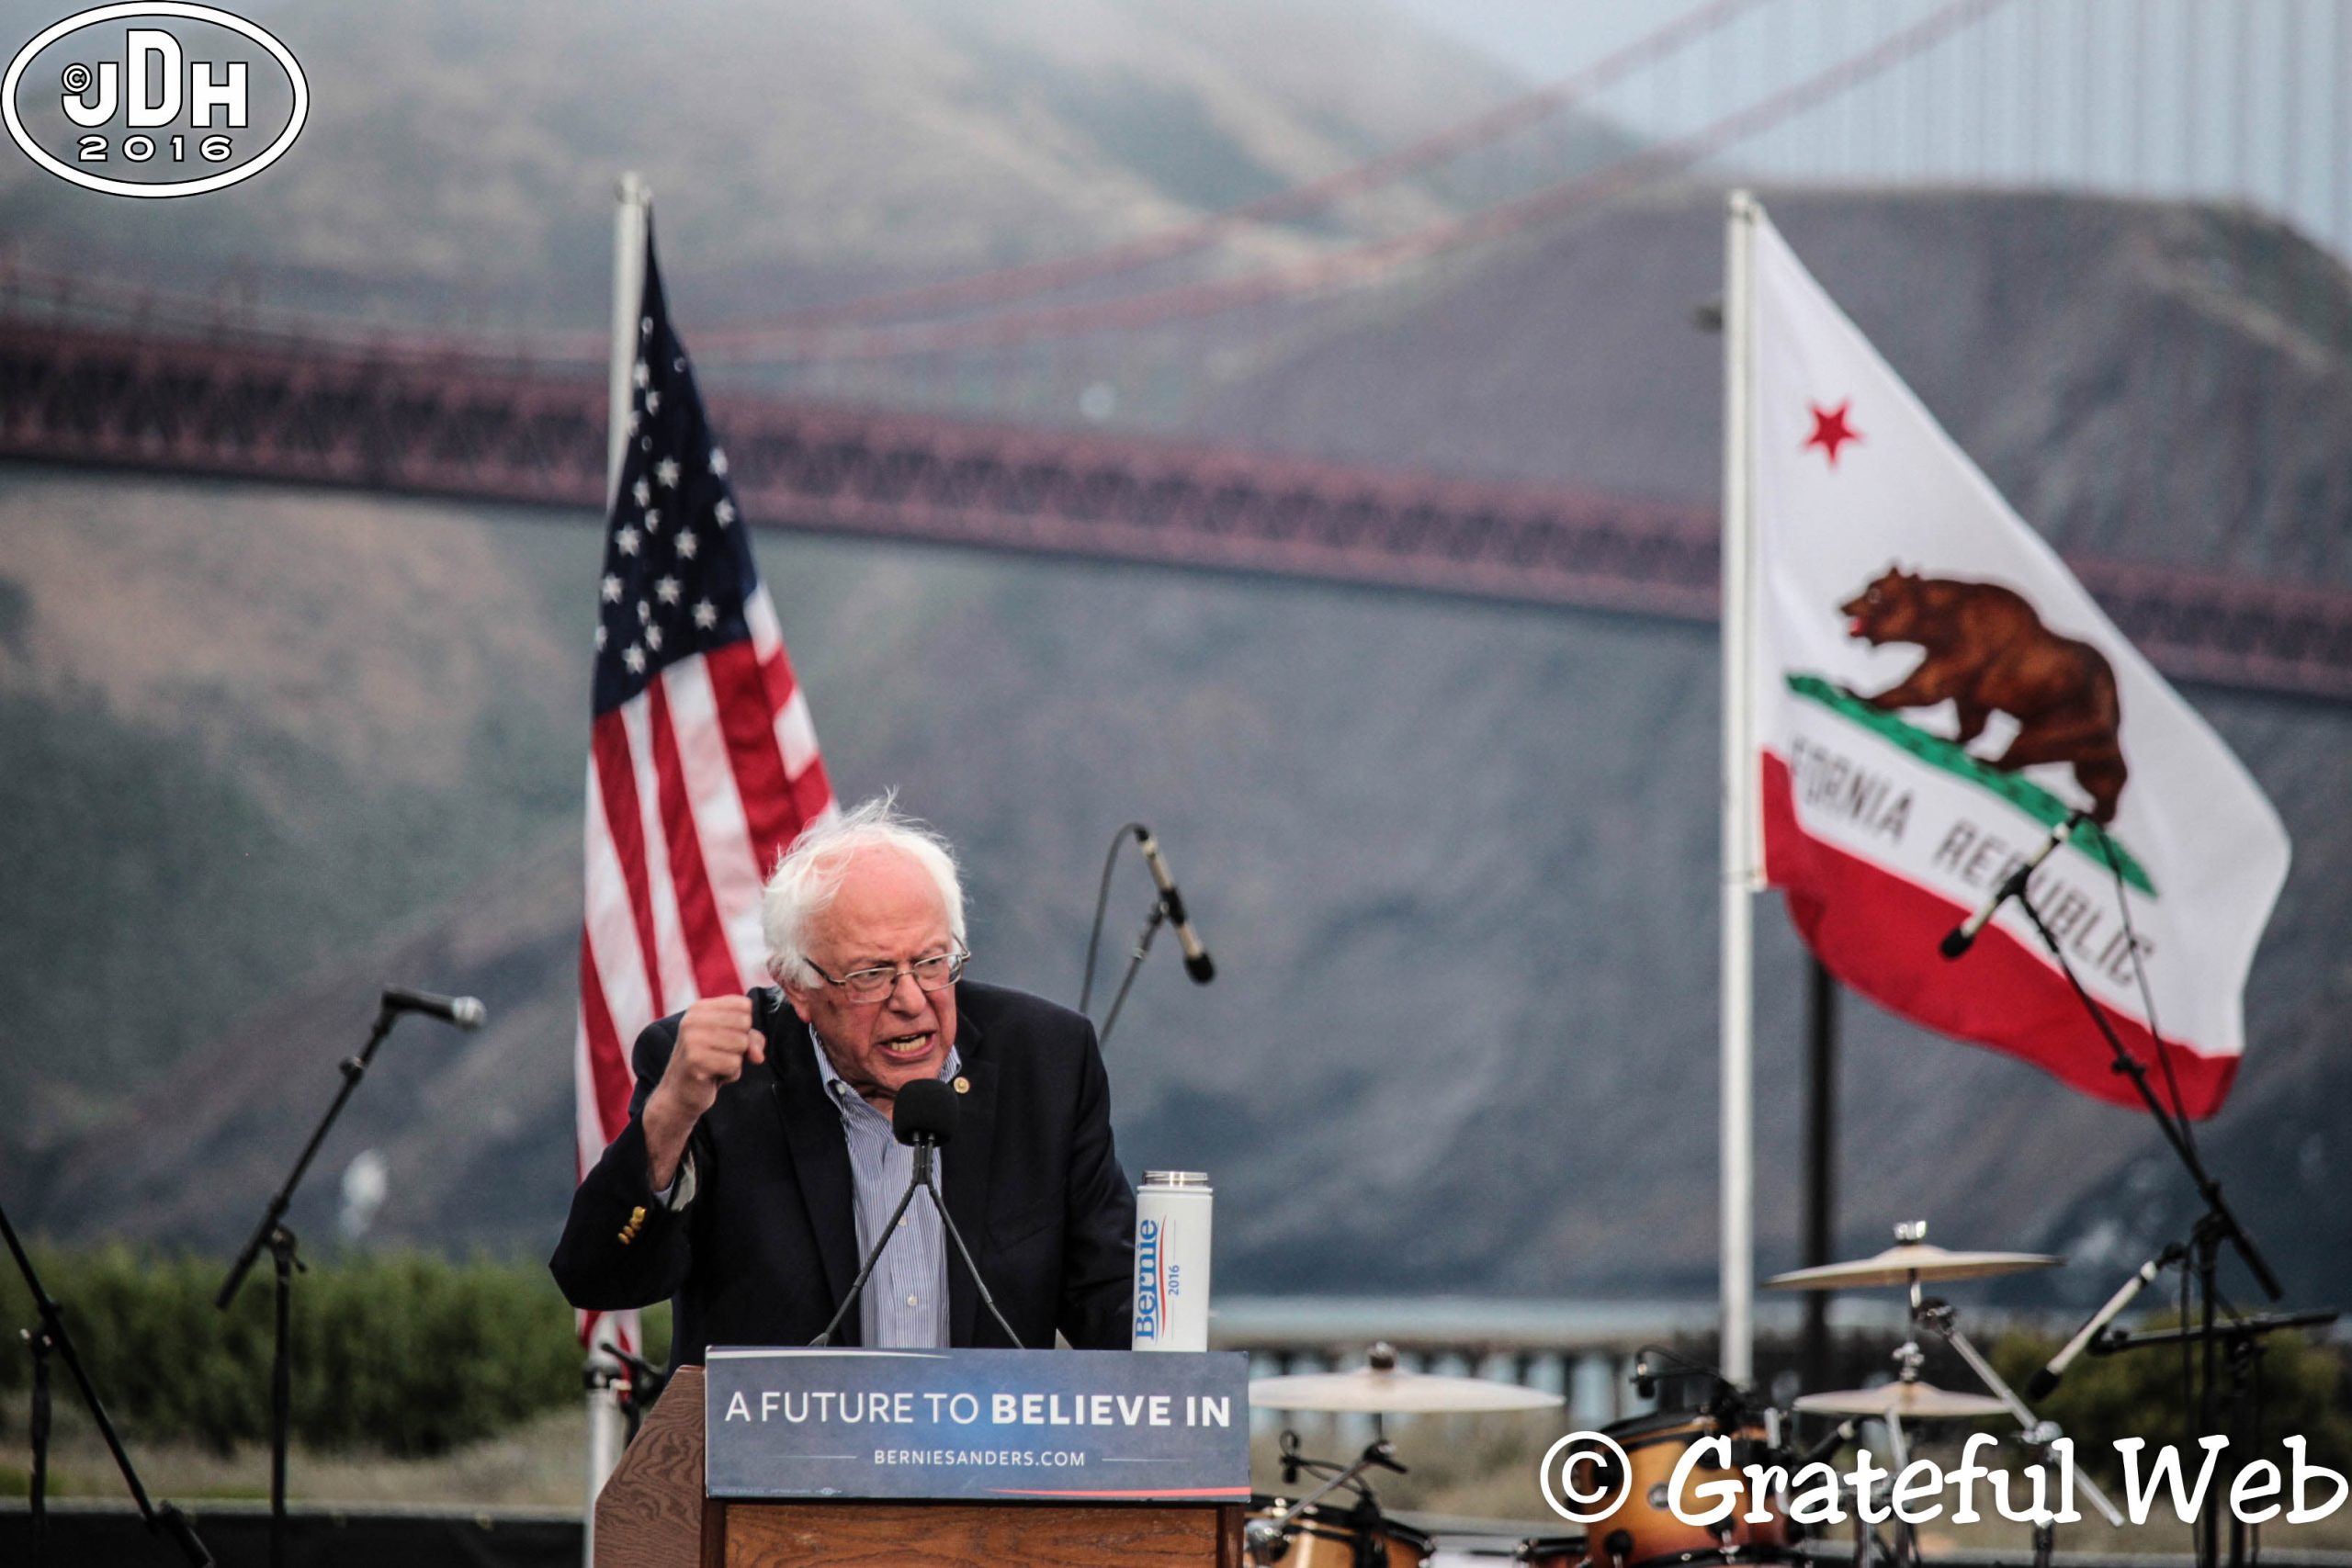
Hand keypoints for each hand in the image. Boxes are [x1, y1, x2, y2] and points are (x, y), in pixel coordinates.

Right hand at [643, 995, 763, 1187]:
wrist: (678, 1102)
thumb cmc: (707, 1070)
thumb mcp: (731, 1046)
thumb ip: (751, 1037)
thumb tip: (757, 1049)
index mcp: (700, 1007)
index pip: (745, 1008)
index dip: (745, 1030)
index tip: (727, 1045)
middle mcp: (693, 1018)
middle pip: (747, 1027)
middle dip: (741, 1049)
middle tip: (719, 1062)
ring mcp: (692, 1039)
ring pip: (742, 1046)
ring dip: (735, 1064)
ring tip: (713, 1072)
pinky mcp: (694, 1060)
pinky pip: (733, 1064)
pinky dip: (728, 1076)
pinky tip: (710, 1081)